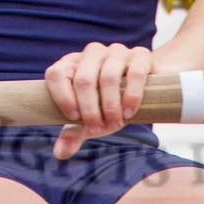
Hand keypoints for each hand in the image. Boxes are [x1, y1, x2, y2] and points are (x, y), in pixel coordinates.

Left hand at [44, 41, 153, 159]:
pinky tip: (129, 112)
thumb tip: (60, 153)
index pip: (56, 74)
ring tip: (115, 124)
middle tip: (97, 128)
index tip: (73, 118)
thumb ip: (74, 133)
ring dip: (110, 105)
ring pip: (108, 76)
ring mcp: (117, 51)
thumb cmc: (109, 103)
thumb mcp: (90, 119)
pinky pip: (134, 73)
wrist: (146, 87)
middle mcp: (92, 53)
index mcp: (72, 64)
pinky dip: (131, 96)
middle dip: (90, 109)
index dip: (62, 97)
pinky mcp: (141, 54)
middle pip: (83, 79)